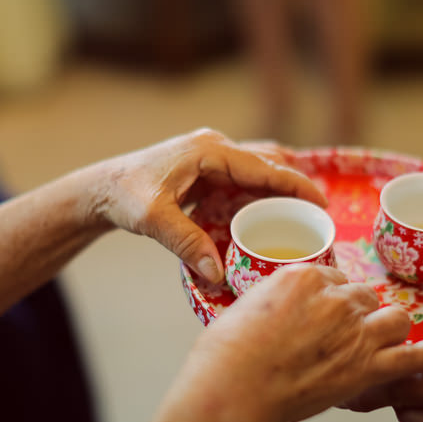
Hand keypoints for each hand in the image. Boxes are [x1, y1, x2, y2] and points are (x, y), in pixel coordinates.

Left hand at [93, 129, 324, 282]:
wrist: (100, 188)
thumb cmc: (124, 197)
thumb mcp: (153, 220)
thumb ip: (186, 243)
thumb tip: (219, 273)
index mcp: (209, 151)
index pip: (264, 166)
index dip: (296, 184)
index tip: (322, 202)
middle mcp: (214, 147)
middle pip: (266, 163)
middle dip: (294, 186)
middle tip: (319, 214)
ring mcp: (209, 156)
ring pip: (256, 168)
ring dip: (278, 187)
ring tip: (302, 214)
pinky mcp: (204, 169)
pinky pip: (242, 178)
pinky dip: (260, 191)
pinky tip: (270, 212)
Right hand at [188, 265, 422, 421]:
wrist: (235, 387)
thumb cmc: (227, 352)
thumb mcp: (247, 304)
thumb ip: (276, 300)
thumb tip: (284, 311)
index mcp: (305, 277)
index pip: (334, 278)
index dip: (331, 297)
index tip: (325, 312)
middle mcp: (337, 298)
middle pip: (364, 296)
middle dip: (357, 313)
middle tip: (343, 333)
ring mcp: (356, 332)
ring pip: (394, 318)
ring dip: (389, 327)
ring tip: (384, 340)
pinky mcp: (367, 367)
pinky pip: (411, 357)